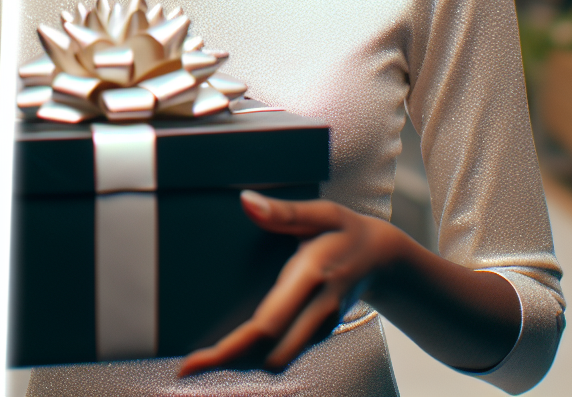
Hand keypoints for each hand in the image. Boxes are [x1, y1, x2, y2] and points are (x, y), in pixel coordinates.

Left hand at [179, 191, 405, 375]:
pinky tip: (231, 351)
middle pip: (270, 355)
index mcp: (311, 279)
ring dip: (241, 364)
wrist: (384, 258)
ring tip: (201, 362)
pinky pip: (284, 354)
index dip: (229, 349)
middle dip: (229, 365)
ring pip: (277, 361)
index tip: (195, 362)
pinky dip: (256, 358)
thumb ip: (284, 211)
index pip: (267, 326)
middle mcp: (316, 312)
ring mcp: (319, 328)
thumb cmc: (347, 231)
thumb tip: (246, 203)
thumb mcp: (322, 213)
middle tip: (188, 367)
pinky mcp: (318, 333)